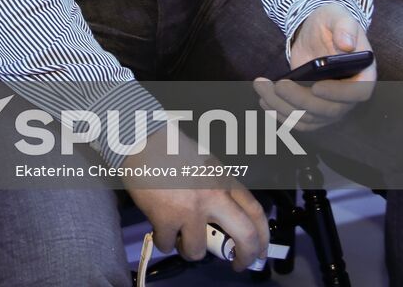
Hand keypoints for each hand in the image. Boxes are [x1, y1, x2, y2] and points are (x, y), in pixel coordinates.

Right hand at [123, 128, 268, 271]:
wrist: (141, 139)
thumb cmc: (170, 147)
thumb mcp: (204, 163)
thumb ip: (216, 187)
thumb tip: (220, 217)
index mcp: (224, 180)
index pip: (256, 212)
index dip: (262, 236)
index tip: (259, 251)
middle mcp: (213, 196)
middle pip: (244, 236)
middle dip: (245, 256)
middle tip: (237, 263)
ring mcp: (190, 210)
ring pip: (198, 250)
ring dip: (189, 250)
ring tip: (181, 240)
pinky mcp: (165, 218)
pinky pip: (168, 244)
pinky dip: (163, 241)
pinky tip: (159, 230)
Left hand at [253, 4, 376, 132]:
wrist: (316, 32)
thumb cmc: (331, 23)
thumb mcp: (337, 16)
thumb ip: (344, 27)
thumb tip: (346, 44)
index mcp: (363, 73)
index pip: (358, 92)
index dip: (339, 94)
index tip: (316, 87)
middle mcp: (349, 94)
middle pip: (329, 110)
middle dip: (300, 100)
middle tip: (278, 85)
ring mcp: (331, 104)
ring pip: (309, 117)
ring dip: (283, 107)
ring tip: (261, 87)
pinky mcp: (314, 108)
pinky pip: (300, 120)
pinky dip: (281, 114)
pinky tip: (264, 99)